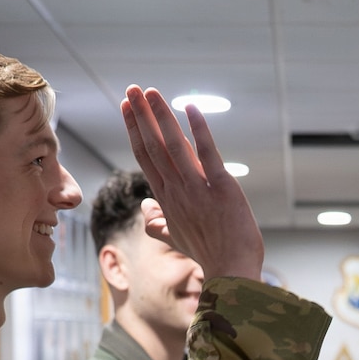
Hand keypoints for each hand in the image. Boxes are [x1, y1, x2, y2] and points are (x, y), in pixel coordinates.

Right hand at [121, 86, 263, 281]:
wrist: (232, 270)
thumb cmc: (208, 255)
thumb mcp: (176, 239)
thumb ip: (157, 223)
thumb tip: (145, 210)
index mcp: (166, 199)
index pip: (145, 157)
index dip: (135, 130)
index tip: (126, 109)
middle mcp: (177, 190)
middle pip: (153, 146)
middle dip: (140, 115)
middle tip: (131, 89)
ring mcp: (197, 188)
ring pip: (173, 144)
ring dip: (160, 115)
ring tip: (150, 92)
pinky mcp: (221, 186)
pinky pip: (207, 152)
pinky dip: (199, 129)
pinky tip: (191, 107)